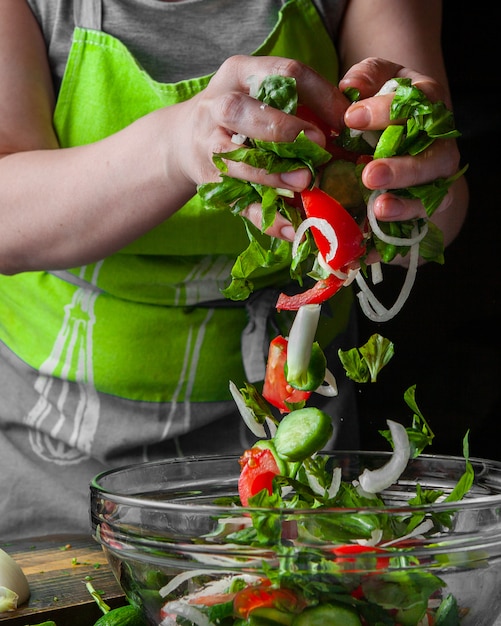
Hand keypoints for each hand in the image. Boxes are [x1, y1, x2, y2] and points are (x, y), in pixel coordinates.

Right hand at [177, 55, 348, 238]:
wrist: (184, 140)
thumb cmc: (241, 115)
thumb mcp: (263, 95)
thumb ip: (300, 107)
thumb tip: (352, 133)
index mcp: (239, 74)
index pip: (284, 73)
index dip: (320, 95)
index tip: (346, 120)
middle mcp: (217, 105)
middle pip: (244, 111)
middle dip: (284, 128)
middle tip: (319, 144)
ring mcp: (208, 144)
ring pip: (237, 158)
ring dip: (273, 173)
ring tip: (304, 182)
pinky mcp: (210, 181)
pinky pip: (238, 201)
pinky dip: (265, 216)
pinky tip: (290, 228)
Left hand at [339, 57, 461, 223]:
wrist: (397, 137)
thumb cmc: (382, 104)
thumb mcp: (376, 80)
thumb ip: (366, 77)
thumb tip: (349, 87)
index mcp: (427, 105)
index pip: (417, 105)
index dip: (385, 112)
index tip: (350, 118)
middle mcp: (439, 143)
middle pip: (433, 158)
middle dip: (402, 169)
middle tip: (370, 175)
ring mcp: (436, 178)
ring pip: (431, 194)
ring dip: (406, 204)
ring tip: (379, 208)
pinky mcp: (425, 207)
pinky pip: (417, 222)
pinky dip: (396, 229)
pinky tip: (375, 233)